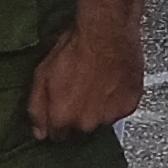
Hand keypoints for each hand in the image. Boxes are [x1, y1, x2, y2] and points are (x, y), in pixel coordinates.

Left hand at [27, 0, 149, 138]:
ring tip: (97, 83)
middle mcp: (87, 122)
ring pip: (102, 120)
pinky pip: (121, 109)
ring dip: (99, 108)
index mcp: (63, 117)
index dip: (58, 122)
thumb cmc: (74, 48)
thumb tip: (39, 131)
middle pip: (80, 129)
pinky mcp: (130, 104)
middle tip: (80, 90)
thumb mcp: (41, 75)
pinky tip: (111, 81)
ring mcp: (111, 115)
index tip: (61, 109)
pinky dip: (117, 100)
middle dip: (78, 115)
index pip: (57, 137)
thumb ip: (36, 108)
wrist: (106, 31)